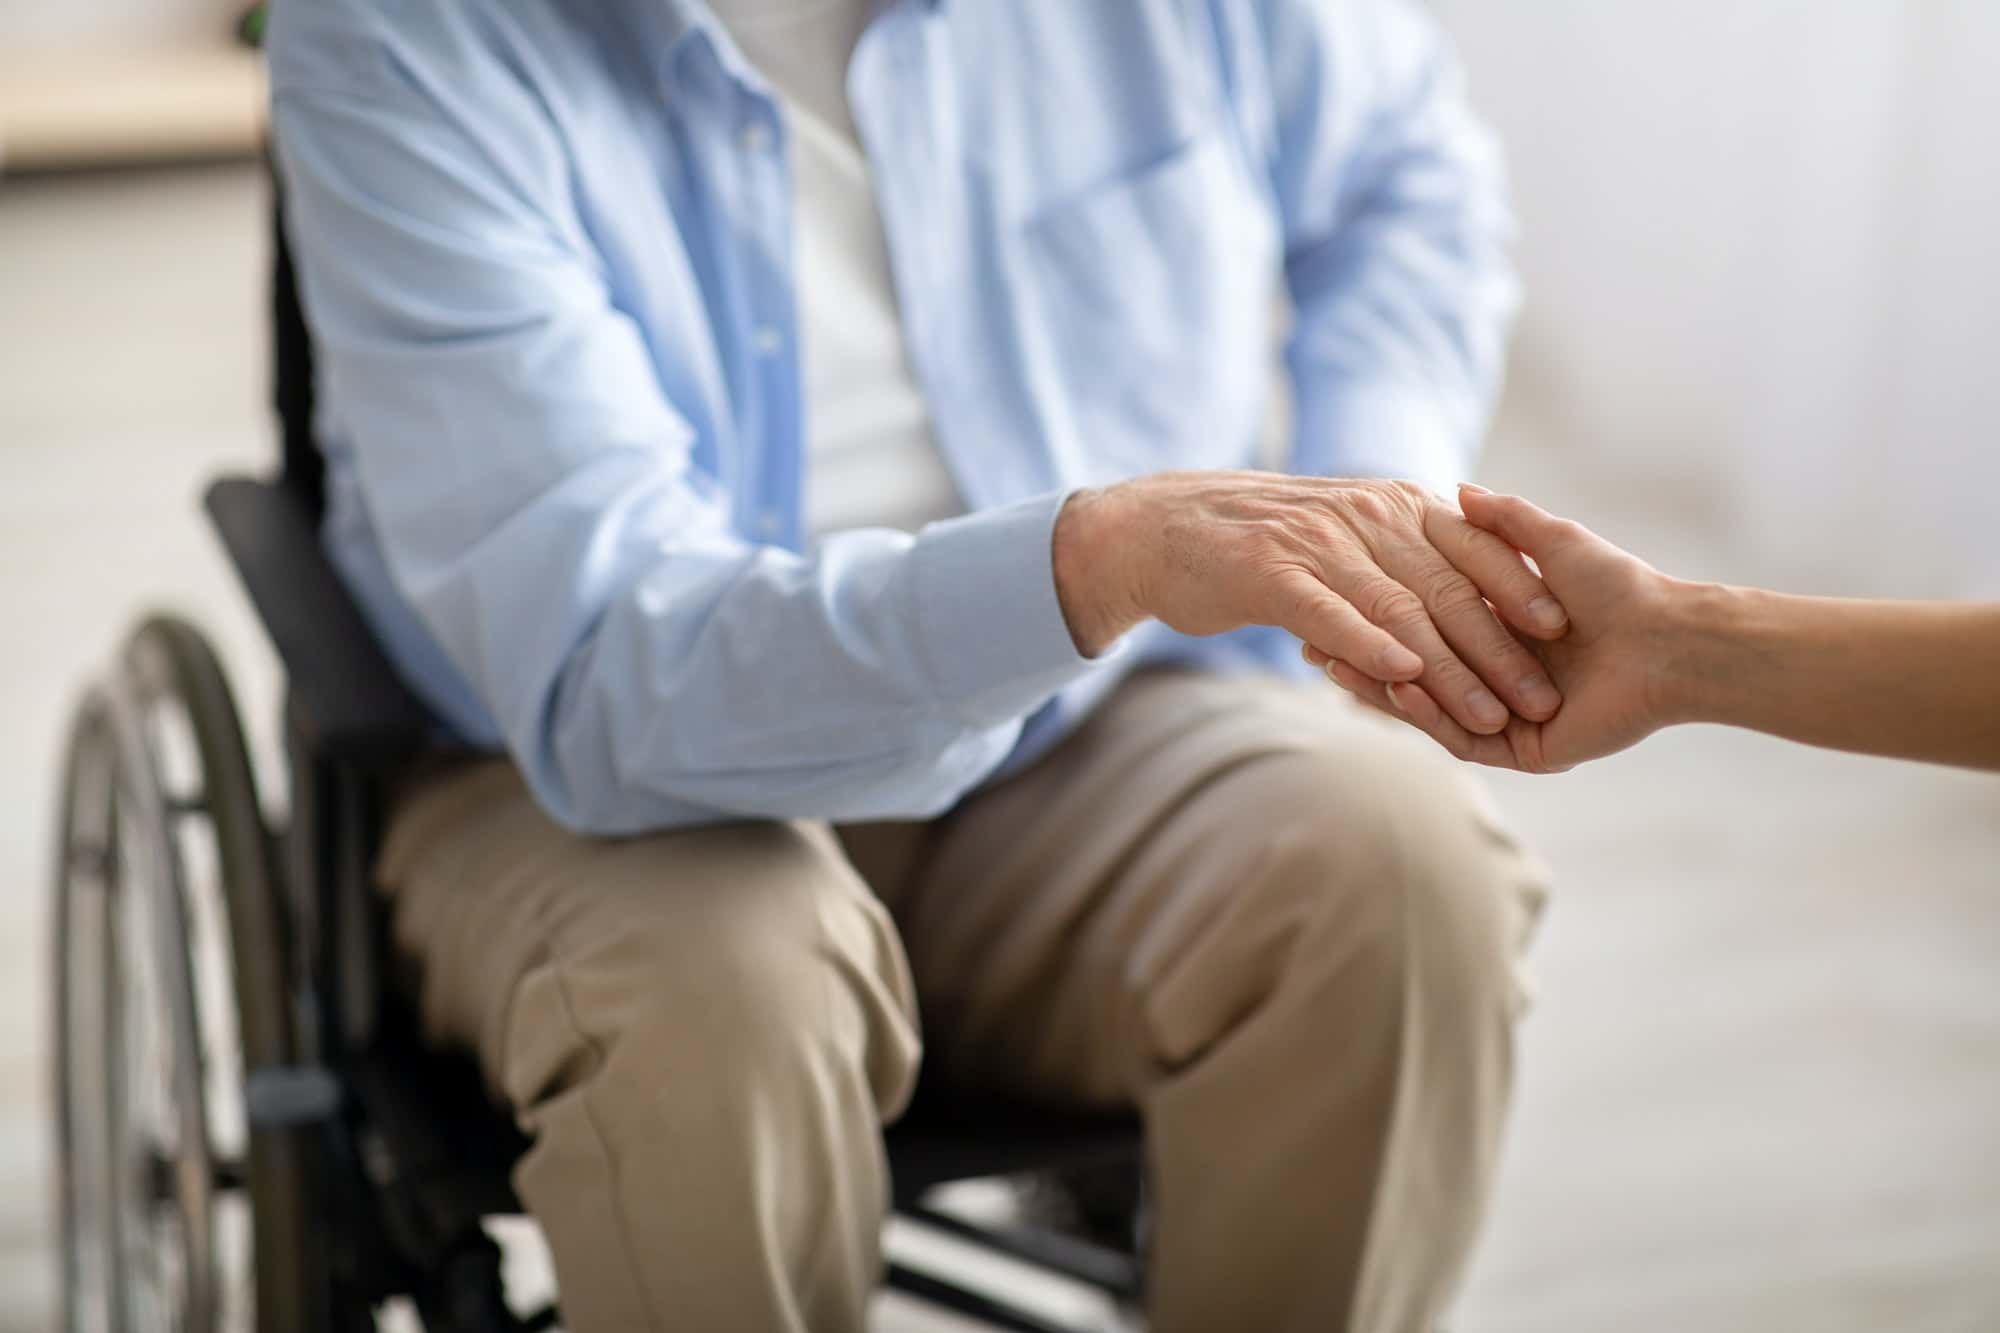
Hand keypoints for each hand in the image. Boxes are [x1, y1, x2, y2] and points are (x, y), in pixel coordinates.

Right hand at [1054, 472, 1572, 733]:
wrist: (1158, 528)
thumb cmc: (1252, 542)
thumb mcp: (1337, 531)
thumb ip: (1394, 550)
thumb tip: (1451, 587)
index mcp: (1389, 504)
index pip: (1472, 546)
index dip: (1518, 586)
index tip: (1559, 630)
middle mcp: (1363, 516)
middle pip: (1448, 587)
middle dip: (1500, 648)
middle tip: (1541, 699)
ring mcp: (1317, 543)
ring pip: (1399, 609)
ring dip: (1448, 669)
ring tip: (1487, 716)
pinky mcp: (1270, 573)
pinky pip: (1330, 611)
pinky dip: (1369, 644)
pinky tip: (1401, 678)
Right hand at [1309, 485, 1682, 770]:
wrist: (1666, 640)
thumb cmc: (1616, 586)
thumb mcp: (1549, 540)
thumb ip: (1502, 521)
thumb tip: (1456, 487)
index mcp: (1504, 636)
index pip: (1424, 628)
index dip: (1379, 613)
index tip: (1334, 590)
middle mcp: (1499, 680)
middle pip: (1415, 674)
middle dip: (1364, 656)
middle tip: (1313, 640)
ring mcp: (1507, 718)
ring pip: (1428, 708)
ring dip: (1381, 687)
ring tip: (1333, 664)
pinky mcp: (1521, 750)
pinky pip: (1457, 736)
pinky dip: (1421, 714)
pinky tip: (1390, 685)